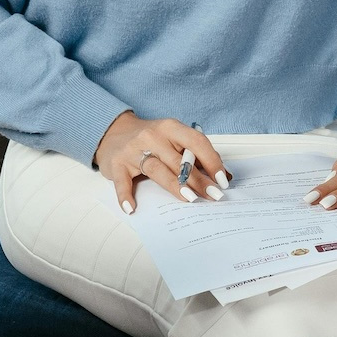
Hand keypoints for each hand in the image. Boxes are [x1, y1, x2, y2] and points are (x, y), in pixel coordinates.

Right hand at [94, 113, 224, 213]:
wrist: (112, 131)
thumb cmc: (149, 139)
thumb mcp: (172, 140)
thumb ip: (194, 155)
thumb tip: (223, 175)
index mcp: (170, 128)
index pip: (196, 142)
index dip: (211, 160)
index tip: (222, 179)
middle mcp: (152, 136)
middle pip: (178, 160)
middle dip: (198, 180)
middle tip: (213, 195)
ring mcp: (133, 150)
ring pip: (156, 169)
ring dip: (174, 185)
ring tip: (189, 199)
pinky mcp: (116, 163)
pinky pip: (122, 182)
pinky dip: (126, 196)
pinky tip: (132, 208)